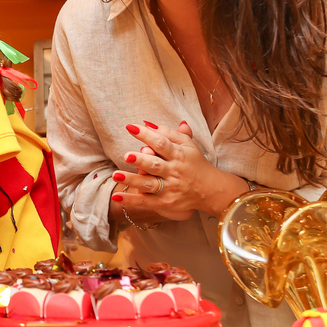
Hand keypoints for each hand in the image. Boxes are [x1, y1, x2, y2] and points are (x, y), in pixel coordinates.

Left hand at [111, 120, 246, 218]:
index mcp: (178, 155)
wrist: (210, 190)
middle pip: (155, 165)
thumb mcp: (188, 145)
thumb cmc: (194, 163)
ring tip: (116, 175)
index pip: (161, 143)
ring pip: (149, 184)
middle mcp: (173, 172)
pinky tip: (116, 197)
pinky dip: (131, 200)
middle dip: (141, 160)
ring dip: (133, 180)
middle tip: (127, 155)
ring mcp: (169, 188)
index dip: (146, 135)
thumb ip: (169, 133)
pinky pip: (145, 201)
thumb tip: (149, 123)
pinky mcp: (165, 202)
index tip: (130, 127)